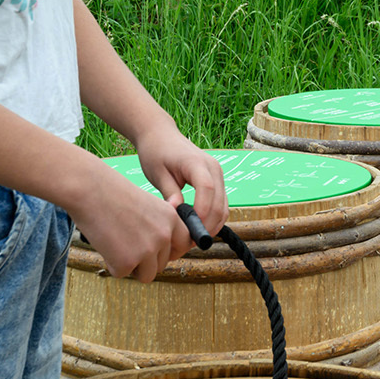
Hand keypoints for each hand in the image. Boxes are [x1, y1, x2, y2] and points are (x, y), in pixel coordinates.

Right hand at [71, 166, 190, 282]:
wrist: (89, 189)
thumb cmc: (112, 193)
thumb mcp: (148, 204)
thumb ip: (159, 225)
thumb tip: (163, 247)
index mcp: (171, 218)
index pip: (184, 244)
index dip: (170, 251)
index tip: (158, 252)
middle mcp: (164, 235)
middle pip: (162, 264)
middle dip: (144, 259)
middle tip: (125, 241)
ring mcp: (147, 250)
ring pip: (146, 275)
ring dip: (132, 266)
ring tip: (116, 244)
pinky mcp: (127, 262)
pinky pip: (121, 273)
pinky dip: (111, 264)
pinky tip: (105, 244)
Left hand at [133, 121, 227, 244]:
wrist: (160, 135)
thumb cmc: (155, 153)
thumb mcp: (157, 173)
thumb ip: (169, 193)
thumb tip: (177, 213)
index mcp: (196, 162)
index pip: (206, 189)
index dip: (201, 211)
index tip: (190, 230)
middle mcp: (213, 168)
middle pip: (220, 202)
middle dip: (207, 225)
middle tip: (188, 243)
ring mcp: (218, 174)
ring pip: (224, 206)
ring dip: (212, 225)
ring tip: (192, 239)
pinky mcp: (217, 181)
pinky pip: (221, 204)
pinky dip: (213, 218)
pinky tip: (197, 228)